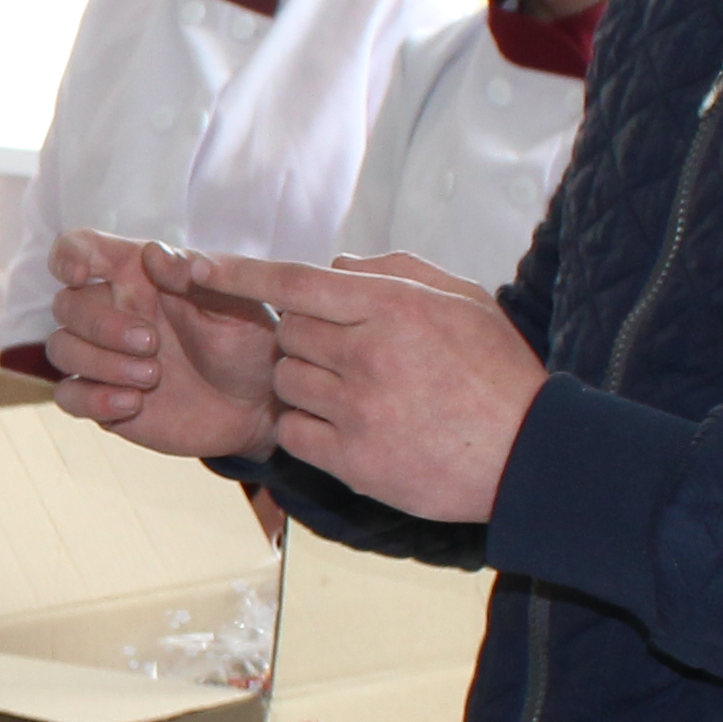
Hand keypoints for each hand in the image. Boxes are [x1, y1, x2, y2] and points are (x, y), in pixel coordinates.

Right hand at [42, 231, 275, 461]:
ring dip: (100, 363)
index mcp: (138, 275)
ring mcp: (104, 358)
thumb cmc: (250, 343)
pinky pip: (69, 395)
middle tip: (152, 344)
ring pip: (61, 348)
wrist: (259, 406)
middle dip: (101, 325)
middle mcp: (113, 312)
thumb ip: (198, 274)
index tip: (81, 274)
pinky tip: (134, 403)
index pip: (80, 248)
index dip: (67, 256)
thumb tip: (155, 254)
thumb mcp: (238, 303)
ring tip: (153, 376)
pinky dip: (93, 398)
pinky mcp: (104, 400)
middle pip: (66, 305)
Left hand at [175, 249, 546, 524]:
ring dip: (306, 384)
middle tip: (350, 356)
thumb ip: (394, 270)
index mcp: (391, 306)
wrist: (529, 455)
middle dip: (306, 340)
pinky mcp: (352, 460)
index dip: (237, 273)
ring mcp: (357, 408)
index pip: (292, 281)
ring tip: (357, 394)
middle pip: (287, 334)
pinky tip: (347, 429)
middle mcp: (367, 352)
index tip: (193, 267)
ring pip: (286, 382)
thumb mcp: (462, 299)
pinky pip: (293, 432)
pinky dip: (307, 428)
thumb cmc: (497, 372)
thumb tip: (336, 261)